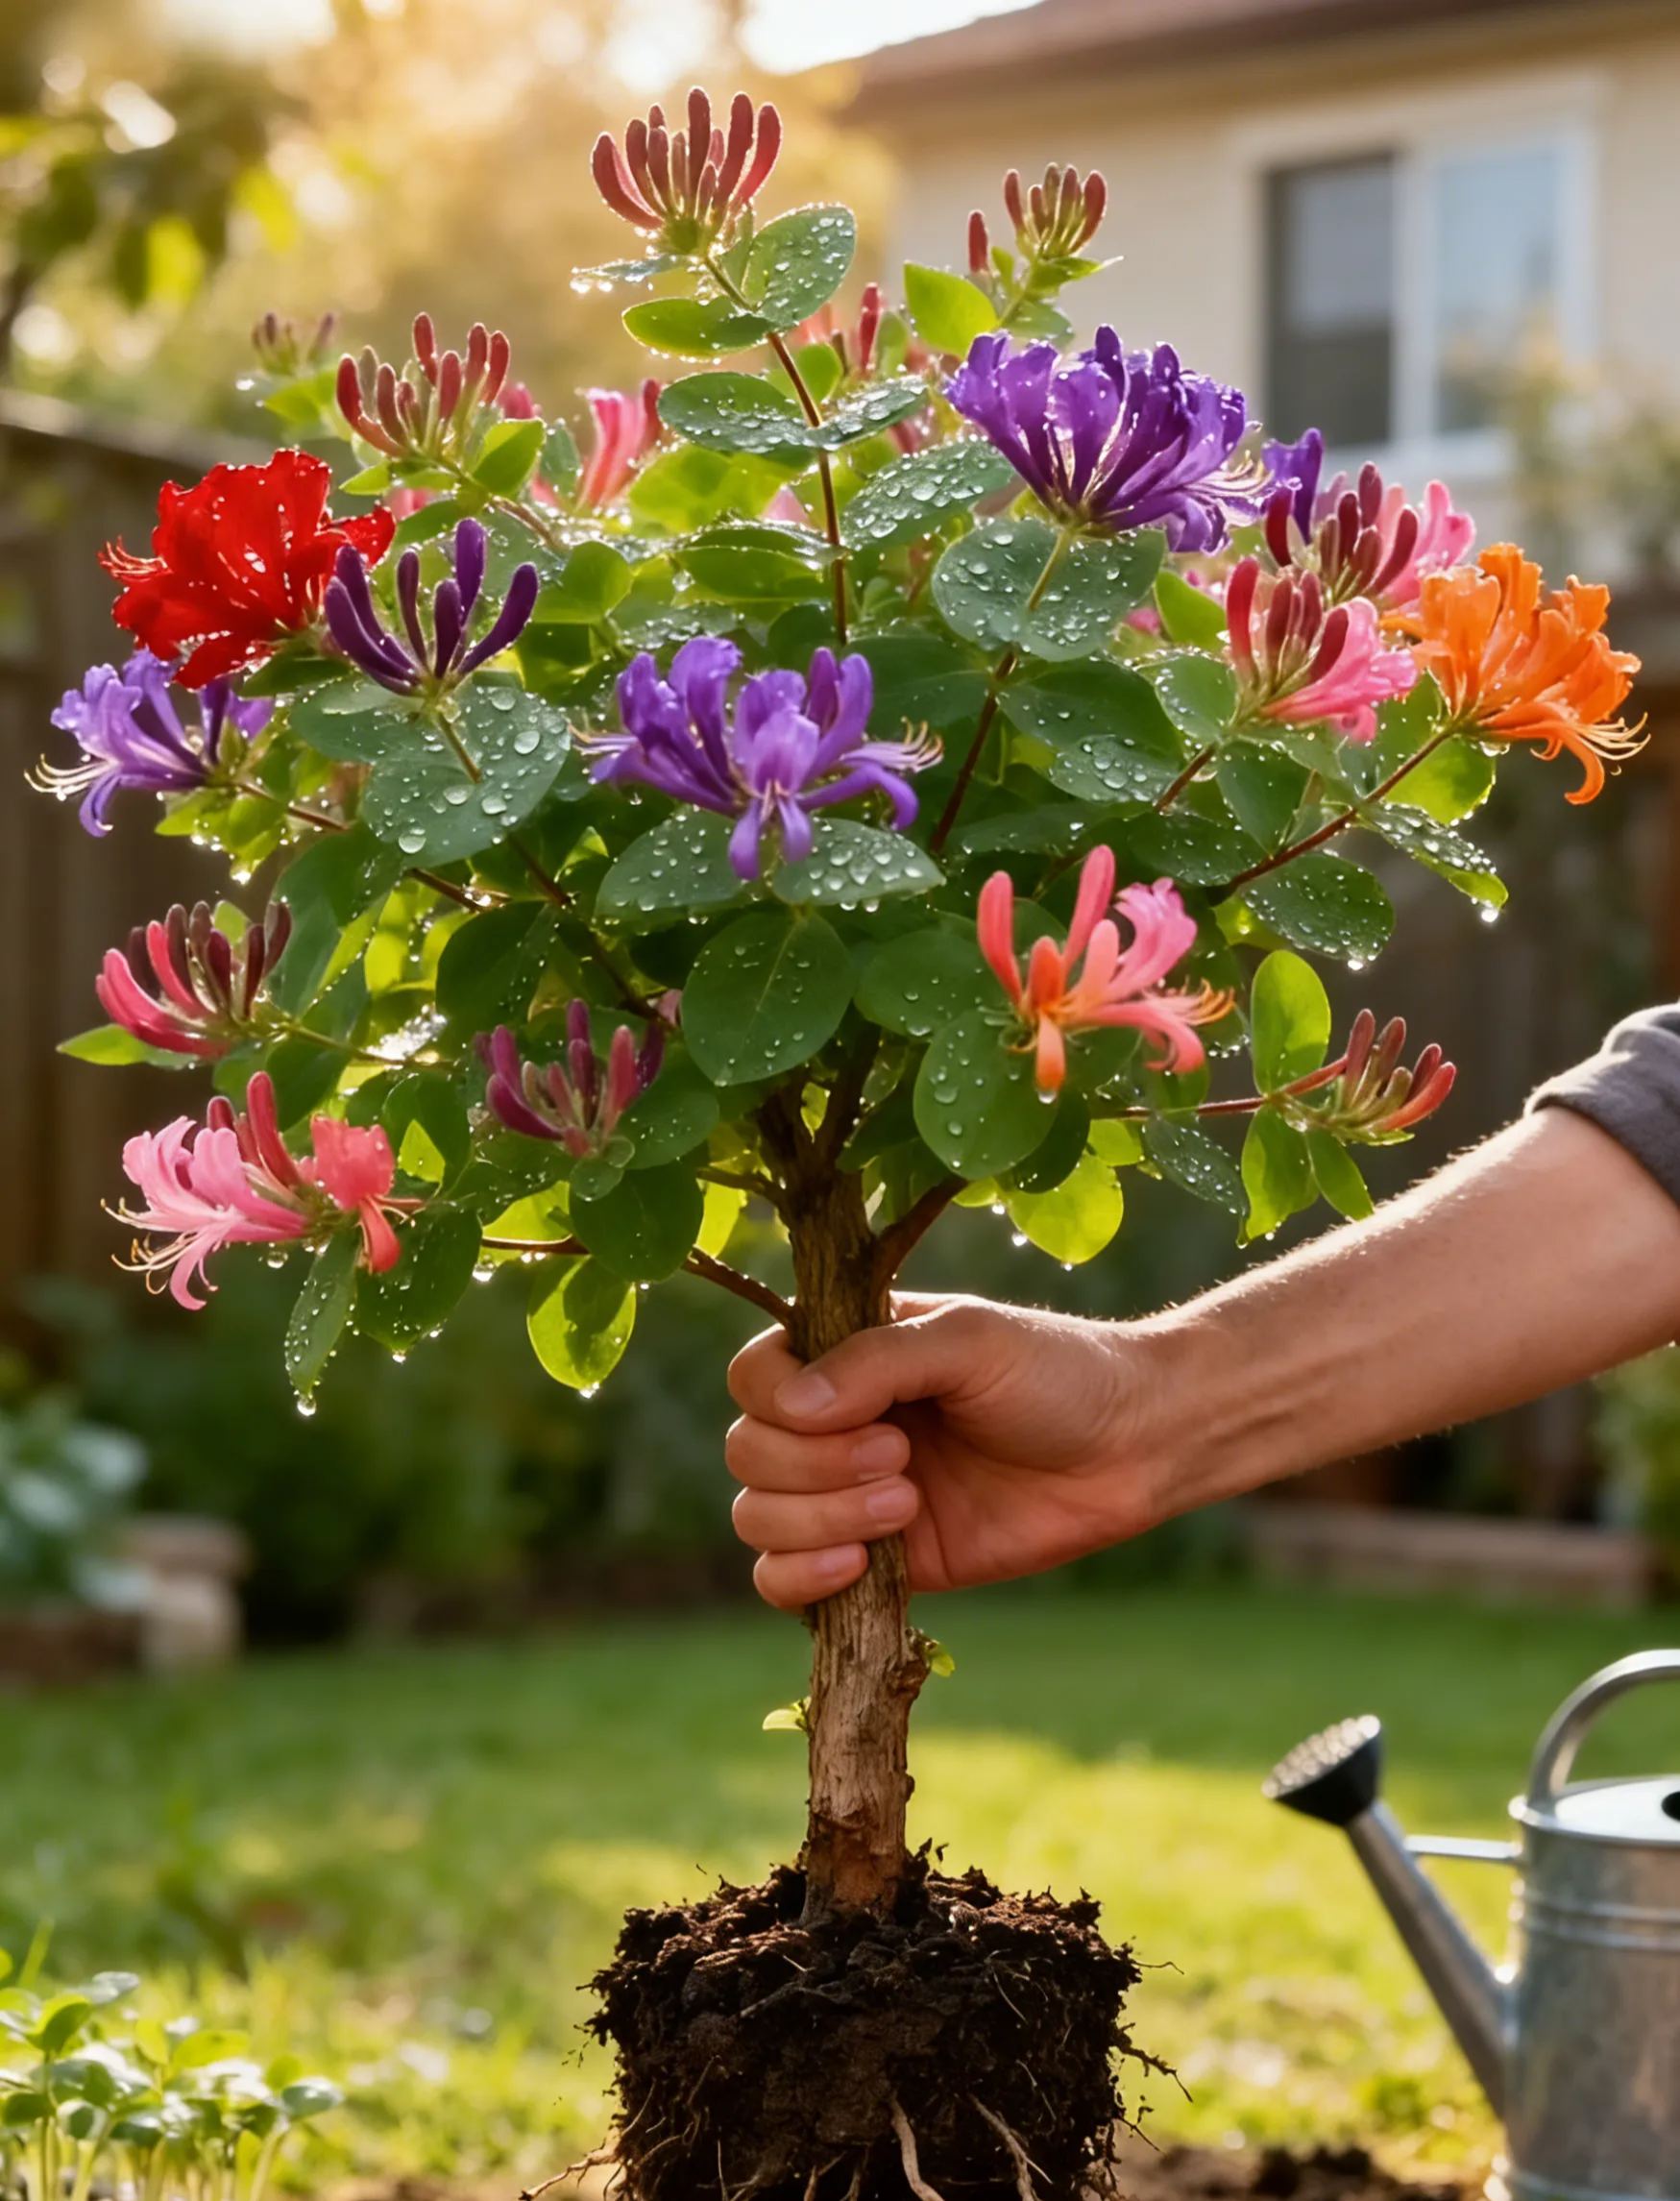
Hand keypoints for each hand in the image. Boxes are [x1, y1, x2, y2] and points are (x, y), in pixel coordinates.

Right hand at [725, 1294, 1165, 1609]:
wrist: (1132, 1448)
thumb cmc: (1055, 1374)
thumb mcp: (968, 1342)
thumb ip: (875, 1362)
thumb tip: (790, 1406)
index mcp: (847, 1355)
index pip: (753, 1376)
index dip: (778, 1400)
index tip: (855, 1411)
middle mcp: (835, 1424)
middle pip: (748, 1453)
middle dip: (812, 1465)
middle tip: (902, 1455)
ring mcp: (849, 1496)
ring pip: (759, 1520)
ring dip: (817, 1518)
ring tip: (907, 1502)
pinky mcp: (878, 1563)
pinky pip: (787, 1582)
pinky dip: (803, 1577)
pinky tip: (862, 1562)